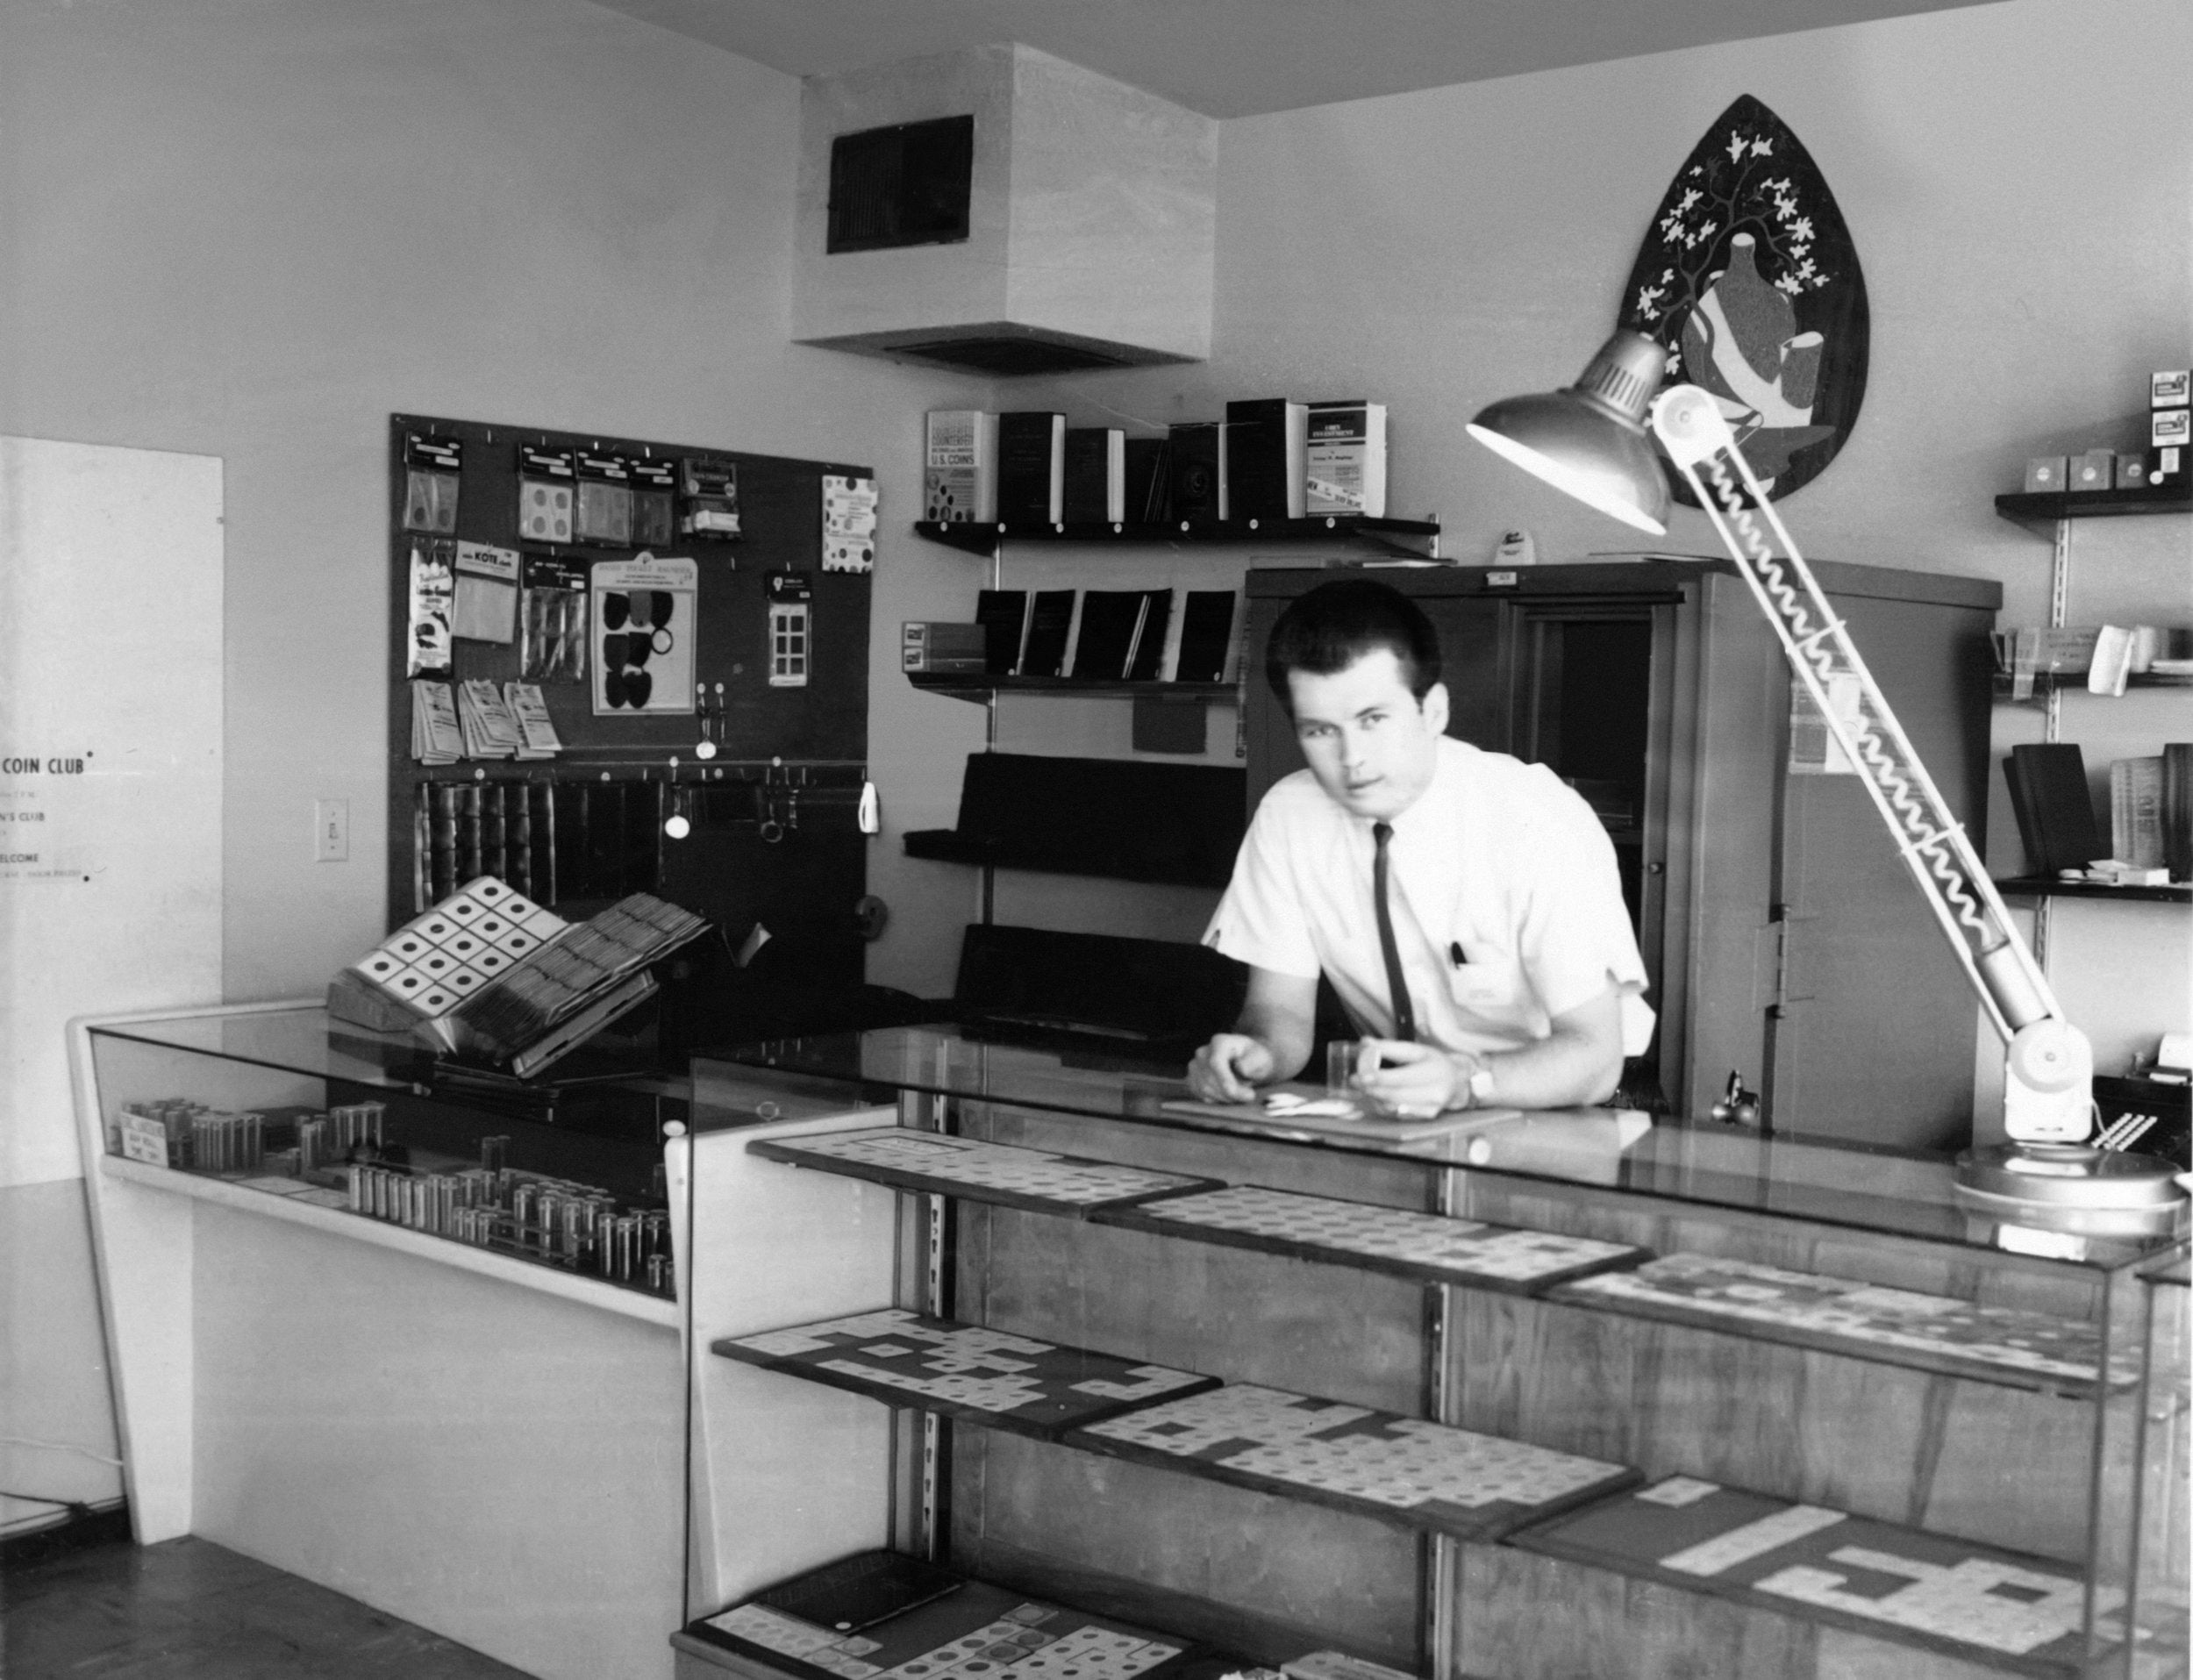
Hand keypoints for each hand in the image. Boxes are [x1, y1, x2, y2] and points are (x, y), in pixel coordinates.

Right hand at [1188, 1033, 1275, 1102]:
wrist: (1248, 1061)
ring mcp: (1194, 1065)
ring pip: (1204, 1090)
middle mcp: (1202, 1052)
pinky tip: (1229, 1094)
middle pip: (1209, 1080)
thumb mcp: (1262, 1058)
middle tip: (1250, 1096)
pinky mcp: (1192, 1079)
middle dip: (1230, 1094)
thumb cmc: (1256, 1059)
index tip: (1248, 1095)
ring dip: (1225, 1098)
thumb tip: (1241, 1068)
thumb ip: (1253, 1062)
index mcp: (1219, 1042)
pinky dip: (1216, 1099)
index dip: (1228, 1082)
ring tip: (1240, 1093)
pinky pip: (1201, 1095)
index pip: (1215, 1063)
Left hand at [1354, 1040, 1479, 1118]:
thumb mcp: (1416, 1050)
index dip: (1380, 1078)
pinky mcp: (1425, 1117)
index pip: (1403, 1077)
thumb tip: (1365, 1042)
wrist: (1456, 1083)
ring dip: (1374, 1096)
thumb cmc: (1433, 1063)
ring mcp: (1431, 1108)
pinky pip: (1397, 1114)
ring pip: (1394, 1106)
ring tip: (1363, 1086)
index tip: (1362, 1075)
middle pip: (1396, 1094)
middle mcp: (1435, 1092)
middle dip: (1372, 1088)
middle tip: (1355, 1080)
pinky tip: (1378, 1095)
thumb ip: (1390, 1047)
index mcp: (1434, 1070)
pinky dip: (1383, 1104)